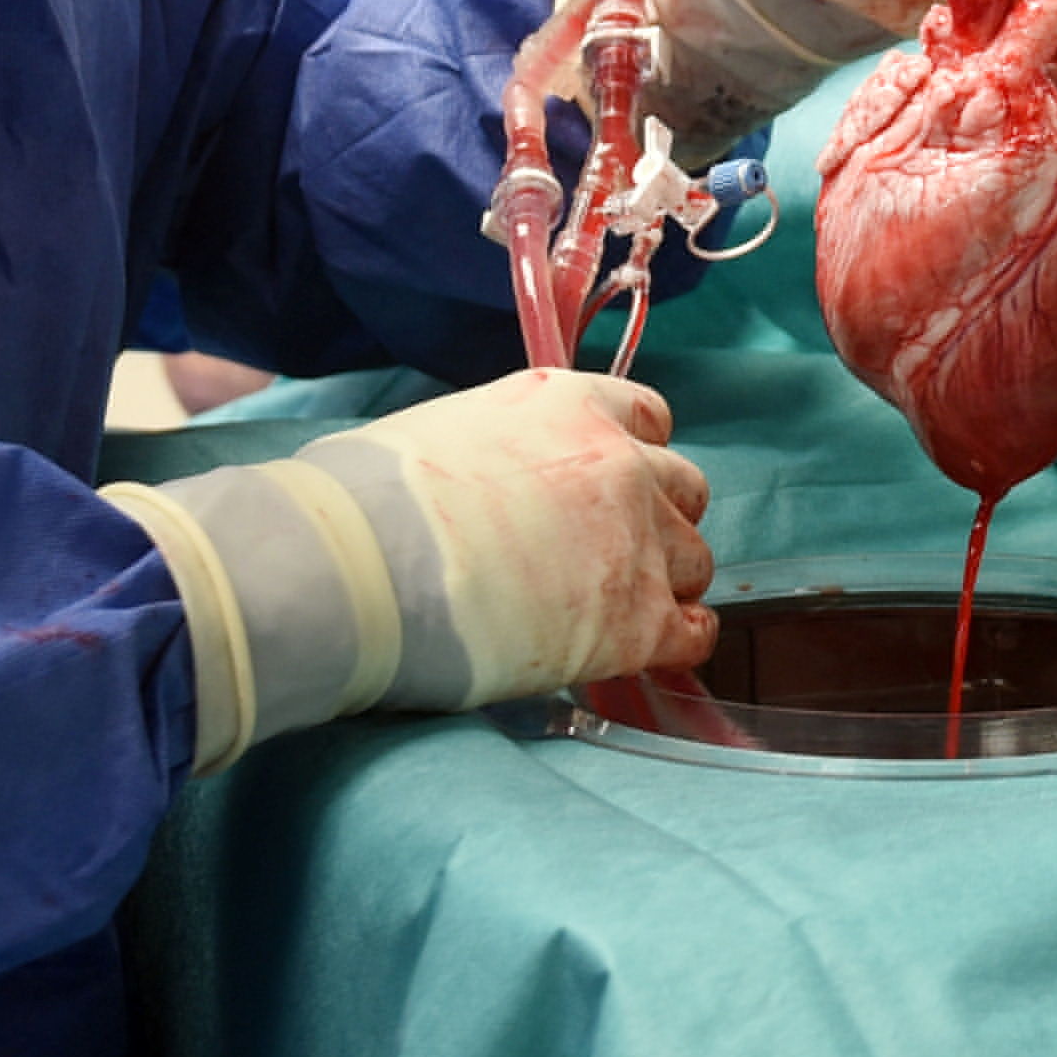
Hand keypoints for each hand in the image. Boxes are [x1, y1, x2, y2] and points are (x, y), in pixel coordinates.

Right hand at [109, 373, 712, 760]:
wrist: (363, 566)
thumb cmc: (365, 499)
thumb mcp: (439, 431)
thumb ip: (494, 448)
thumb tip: (476, 482)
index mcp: (571, 404)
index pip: (647, 417)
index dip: (634, 456)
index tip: (611, 487)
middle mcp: (621, 462)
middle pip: (682, 489)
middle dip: (656, 519)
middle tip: (613, 553)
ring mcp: (638, 541)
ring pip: (693, 561)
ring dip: (666, 581)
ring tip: (620, 609)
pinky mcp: (637, 621)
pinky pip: (693, 633)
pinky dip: (681, 642)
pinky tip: (653, 652)